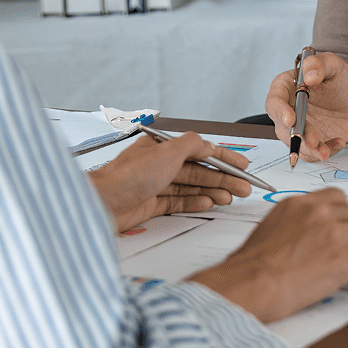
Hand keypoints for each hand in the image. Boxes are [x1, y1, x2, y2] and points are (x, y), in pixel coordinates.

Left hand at [88, 132, 251, 233]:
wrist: (103, 203)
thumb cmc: (129, 175)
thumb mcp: (167, 152)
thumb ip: (191, 145)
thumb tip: (207, 143)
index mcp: (163, 146)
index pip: (200, 149)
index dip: (224, 157)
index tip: (242, 165)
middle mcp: (160, 163)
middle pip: (198, 170)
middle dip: (222, 178)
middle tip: (243, 188)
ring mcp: (156, 184)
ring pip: (191, 186)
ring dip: (212, 190)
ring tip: (231, 198)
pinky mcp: (152, 204)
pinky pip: (179, 201)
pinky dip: (195, 202)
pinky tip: (209, 203)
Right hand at [189, 189, 347, 321]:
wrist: (250, 283)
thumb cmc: (250, 267)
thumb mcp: (268, 231)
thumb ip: (290, 226)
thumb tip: (298, 237)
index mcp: (298, 204)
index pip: (334, 197)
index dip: (347, 210)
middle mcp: (319, 212)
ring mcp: (335, 234)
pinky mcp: (346, 259)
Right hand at [265, 51, 347, 161]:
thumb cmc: (336, 78)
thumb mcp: (333, 64)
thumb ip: (319, 64)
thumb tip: (310, 75)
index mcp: (285, 87)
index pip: (274, 101)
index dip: (280, 111)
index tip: (291, 119)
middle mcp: (287, 110)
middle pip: (283, 127)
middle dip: (298, 136)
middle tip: (312, 141)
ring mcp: (298, 128)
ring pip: (297, 144)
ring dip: (310, 150)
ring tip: (325, 151)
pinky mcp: (310, 141)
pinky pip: (312, 153)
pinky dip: (325, 151)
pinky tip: (338, 142)